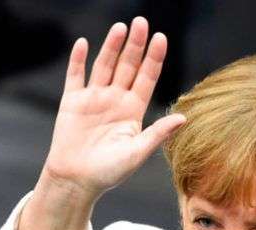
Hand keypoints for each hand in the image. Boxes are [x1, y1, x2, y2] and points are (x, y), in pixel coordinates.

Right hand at [17, 18, 183, 229]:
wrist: (76, 181)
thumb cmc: (109, 172)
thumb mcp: (138, 153)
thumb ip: (158, 133)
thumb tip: (184, 118)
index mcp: (133, 111)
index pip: (146, 78)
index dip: (154, 58)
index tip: (161, 38)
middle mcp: (115, 100)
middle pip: (127, 66)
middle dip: (135, 45)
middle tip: (142, 22)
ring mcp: (93, 99)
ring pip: (104, 66)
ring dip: (111, 46)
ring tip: (120, 27)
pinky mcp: (72, 102)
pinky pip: (75, 76)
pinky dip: (77, 60)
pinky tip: (83, 44)